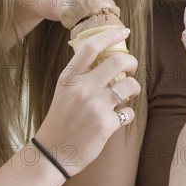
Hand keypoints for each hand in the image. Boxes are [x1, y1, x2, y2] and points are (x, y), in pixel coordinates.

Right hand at [34, 26, 140, 176]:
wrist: (51, 154)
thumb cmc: (61, 119)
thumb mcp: (64, 90)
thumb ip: (82, 74)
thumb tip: (108, 55)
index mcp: (69, 78)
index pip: (91, 46)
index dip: (111, 34)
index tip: (124, 31)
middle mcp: (82, 89)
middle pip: (118, 60)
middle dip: (132, 61)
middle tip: (132, 68)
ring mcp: (95, 106)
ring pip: (130, 85)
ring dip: (134, 88)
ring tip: (128, 94)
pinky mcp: (106, 124)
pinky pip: (129, 111)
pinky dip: (127, 114)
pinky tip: (118, 118)